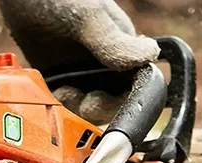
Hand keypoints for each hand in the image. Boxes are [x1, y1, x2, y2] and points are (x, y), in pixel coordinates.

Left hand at [0, 0, 159, 123]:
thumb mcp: (88, 17)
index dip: (125, 100)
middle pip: (111, 102)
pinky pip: (63, 101)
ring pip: (86, 106)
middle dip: (98, 108)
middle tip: (85, 102)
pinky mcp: (56, 77)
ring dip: (77, 107)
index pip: (134, 85)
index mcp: (121, 48)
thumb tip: (150, 55)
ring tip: (63, 93)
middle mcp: (103, 64)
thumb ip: (114, 41)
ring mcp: (79, 72)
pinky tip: (51, 90)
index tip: (104, 99)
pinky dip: (59, 103)